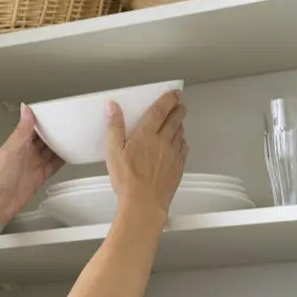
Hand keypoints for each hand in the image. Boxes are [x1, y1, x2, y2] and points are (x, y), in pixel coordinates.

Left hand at [0, 104, 65, 220]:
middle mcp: (25, 153)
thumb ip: (22, 129)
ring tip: (72, 136)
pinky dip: (62, 160)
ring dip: (60, 145)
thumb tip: (25, 109)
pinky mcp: (40, 176)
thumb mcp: (13, 148)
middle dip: (54, 131)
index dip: (43, 120)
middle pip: (43, 139)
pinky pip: (54, 165)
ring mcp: (33, 165)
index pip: (32, 127)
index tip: (55, 112)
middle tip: (68, 123)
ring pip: (50, 151)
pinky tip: (69, 155)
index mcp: (17, 143)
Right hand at [105, 91, 187, 215]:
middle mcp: (163, 141)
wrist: (144, 203)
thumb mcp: (113, 152)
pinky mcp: (178, 167)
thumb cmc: (128, 180)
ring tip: (179, 119)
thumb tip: (113, 107)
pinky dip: (182, 141)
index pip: (160, 110)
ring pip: (180, 133)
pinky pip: (183, 149)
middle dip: (178, 109)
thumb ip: (114, 127)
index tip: (174, 93)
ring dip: (180, 124)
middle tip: (180, 103)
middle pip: (174, 119)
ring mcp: (173, 154)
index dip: (168, 99)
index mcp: (146, 135)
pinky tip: (180, 142)